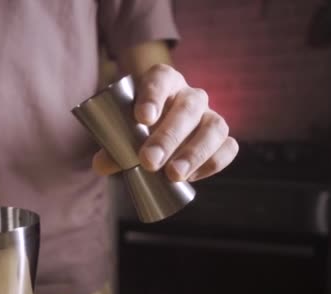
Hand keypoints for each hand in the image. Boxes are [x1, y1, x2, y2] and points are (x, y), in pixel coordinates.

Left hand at [92, 64, 237, 181]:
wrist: (158, 134)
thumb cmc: (136, 128)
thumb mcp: (120, 132)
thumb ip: (111, 146)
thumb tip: (102, 164)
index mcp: (163, 81)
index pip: (160, 79)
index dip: (153, 96)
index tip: (142, 118)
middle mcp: (190, 95)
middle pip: (188, 108)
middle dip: (169, 136)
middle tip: (149, 161)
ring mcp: (209, 115)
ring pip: (214, 127)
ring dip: (194, 153)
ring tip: (173, 175)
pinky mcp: (222, 138)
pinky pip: (228, 147)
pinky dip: (213, 163)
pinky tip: (191, 177)